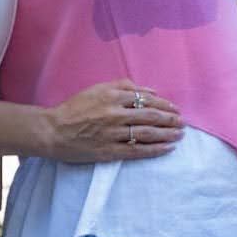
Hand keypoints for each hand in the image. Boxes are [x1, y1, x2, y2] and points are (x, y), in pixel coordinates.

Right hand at [37, 80, 183, 162]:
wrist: (53, 130)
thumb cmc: (75, 108)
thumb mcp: (97, 89)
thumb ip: (124, 86)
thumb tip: (151, 90)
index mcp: (113, 96)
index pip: (146, 99)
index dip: (164, 104)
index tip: (175, 108)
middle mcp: (115, 114)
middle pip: (150, 115)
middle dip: (170, 119)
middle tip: (183, 122)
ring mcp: (113, 133)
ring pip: (147, 133)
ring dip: (167, 134)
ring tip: (180, 135)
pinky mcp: (109, 151)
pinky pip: (137, 150)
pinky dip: (155, 149)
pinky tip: (167, 148)